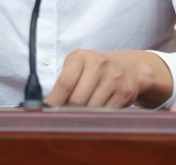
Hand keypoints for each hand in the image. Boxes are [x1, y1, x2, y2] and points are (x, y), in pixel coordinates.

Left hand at [44, 49, 172, 107]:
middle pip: (77, 100)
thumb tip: (47, 106)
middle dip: (69, 111)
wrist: (129, 68)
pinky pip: (106, 113)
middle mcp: (98, 64)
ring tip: (82, 114)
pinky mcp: (124, 92)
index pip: (64, 83)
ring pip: (91, 109)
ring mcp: (113, 78)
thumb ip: (63, 84)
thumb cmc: (96, 70)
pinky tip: (97, 113)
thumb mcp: (78, 68)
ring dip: (84, 116)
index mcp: (80, 57)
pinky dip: (98, 118)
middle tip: (65, 117)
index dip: (54, 102)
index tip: (47, 113)